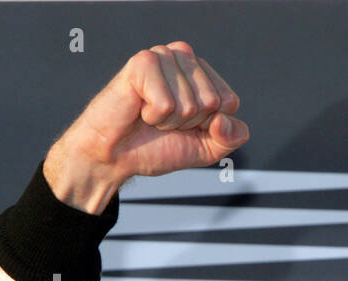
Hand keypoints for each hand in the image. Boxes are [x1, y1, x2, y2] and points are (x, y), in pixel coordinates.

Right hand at [43, 41, 249, 213]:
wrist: (115, 156)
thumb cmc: (157, 147)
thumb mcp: (207, 149)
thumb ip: (231, 138)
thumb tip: (223, 120)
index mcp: (202, 73)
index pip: (230, 102)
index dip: (210, 125)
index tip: (185, 125)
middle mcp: (184, 57)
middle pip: (212, 102)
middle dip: (189, 123)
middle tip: (164, 121)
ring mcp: (163, 56)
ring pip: (190, 103)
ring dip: (169, 121)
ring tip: (150, 115)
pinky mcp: (142, 62)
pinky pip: (166, 103)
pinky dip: (154, 116)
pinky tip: (139, 109)